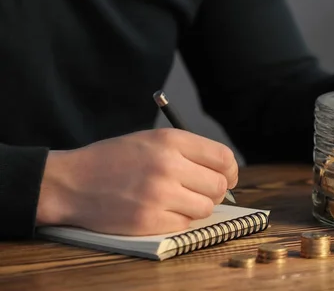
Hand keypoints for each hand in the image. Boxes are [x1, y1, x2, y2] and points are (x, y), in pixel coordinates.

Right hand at [36, 129, 238, 235]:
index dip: (230, 170)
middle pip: (220, 185)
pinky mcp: (148, 220)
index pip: (223, 157)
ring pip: (206, 208)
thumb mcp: (151, 140)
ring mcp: (158, 194)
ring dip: (198, 207)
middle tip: (201, 191)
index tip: (227, 177)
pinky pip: (185, 224)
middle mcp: (168, 165)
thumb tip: (225, 172)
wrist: (71, 182)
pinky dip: (179, 220)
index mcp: (170, 140)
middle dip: (217, 191)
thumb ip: (188, 151)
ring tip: (179, 200)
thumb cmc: (114, 160)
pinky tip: (162, 210)